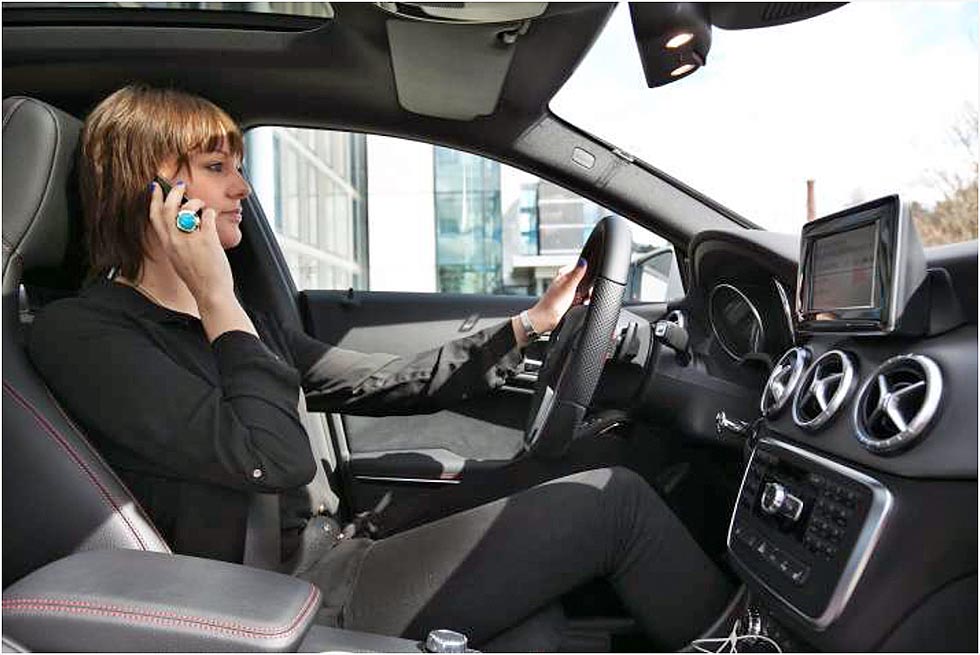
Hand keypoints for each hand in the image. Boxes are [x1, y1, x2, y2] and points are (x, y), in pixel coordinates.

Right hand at [147, 180, 234, 308]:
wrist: (211, 293)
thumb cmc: (198, 278)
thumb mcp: (178, 259)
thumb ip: (176, 242)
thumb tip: (180, 223)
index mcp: (167, 245)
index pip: (154, 217)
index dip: (154, 199)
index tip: (155, 187)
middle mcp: (176, 241)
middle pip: (168, 208)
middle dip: (174, 193)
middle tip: (181, 186)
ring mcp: (191, 240)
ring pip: (188, 209)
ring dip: (195, 202)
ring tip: (201, 205)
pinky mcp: (207, 240)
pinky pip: (208, 216)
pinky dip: (211, 212)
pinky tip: (213, 216)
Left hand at [526, 258, 589, 333]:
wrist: (546, 319)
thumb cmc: (552, 303)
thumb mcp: (568, 286)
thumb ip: (576, 273)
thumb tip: (583, 261)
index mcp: (563, 276)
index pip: (578, 267)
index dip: (586, 272)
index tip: (589, 279)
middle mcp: (565, 283)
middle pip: (582, 280)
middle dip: (587, 286)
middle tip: (586, 292)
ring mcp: (567, 293)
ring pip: (582, 290)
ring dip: (586, 295)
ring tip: (583, 300)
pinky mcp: (569, 302)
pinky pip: (580, 299)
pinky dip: (582, 302)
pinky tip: (581, 305)